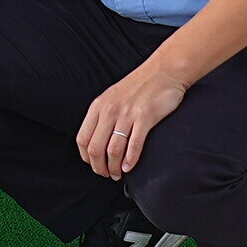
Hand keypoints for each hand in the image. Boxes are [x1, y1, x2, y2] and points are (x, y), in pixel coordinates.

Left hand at [76, 64, 193, 179]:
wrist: (163, 71)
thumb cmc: (139, 86)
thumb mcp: (113, 97)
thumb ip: (103, 116)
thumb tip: (98, 142)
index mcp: (99, 106)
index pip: (82, 138)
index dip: (87, 158)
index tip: (95, 165)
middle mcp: (110, 110)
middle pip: (96, 148)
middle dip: (100, 167)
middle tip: (108, 174)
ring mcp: (127, 114)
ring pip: (114, 150)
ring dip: (115, 167)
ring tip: (119, 174)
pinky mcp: (145, 117)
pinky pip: (134, 144)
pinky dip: (130, 160)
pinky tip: (130, 167)